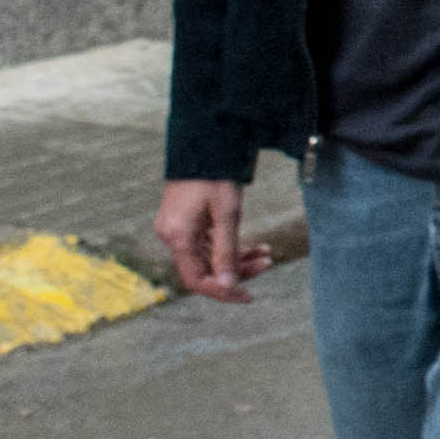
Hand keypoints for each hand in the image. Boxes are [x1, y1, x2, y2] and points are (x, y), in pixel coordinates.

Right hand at [154, 177, 272, 302]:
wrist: (205, 142)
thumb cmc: (216, 175)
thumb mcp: (227, 214)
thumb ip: (226, 252)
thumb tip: (228, 286)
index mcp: (177, 236)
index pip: (197, 280)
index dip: (223, 291)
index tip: (248, 296)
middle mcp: (171, 236)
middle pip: (205, 269)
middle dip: (237, 271)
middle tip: (268, 264)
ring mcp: (177, 229)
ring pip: (209, 257)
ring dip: (238, 259)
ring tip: (267, 254)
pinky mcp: (185, 222)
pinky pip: (208, 244)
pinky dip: (230, 247)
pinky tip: (257, 246)